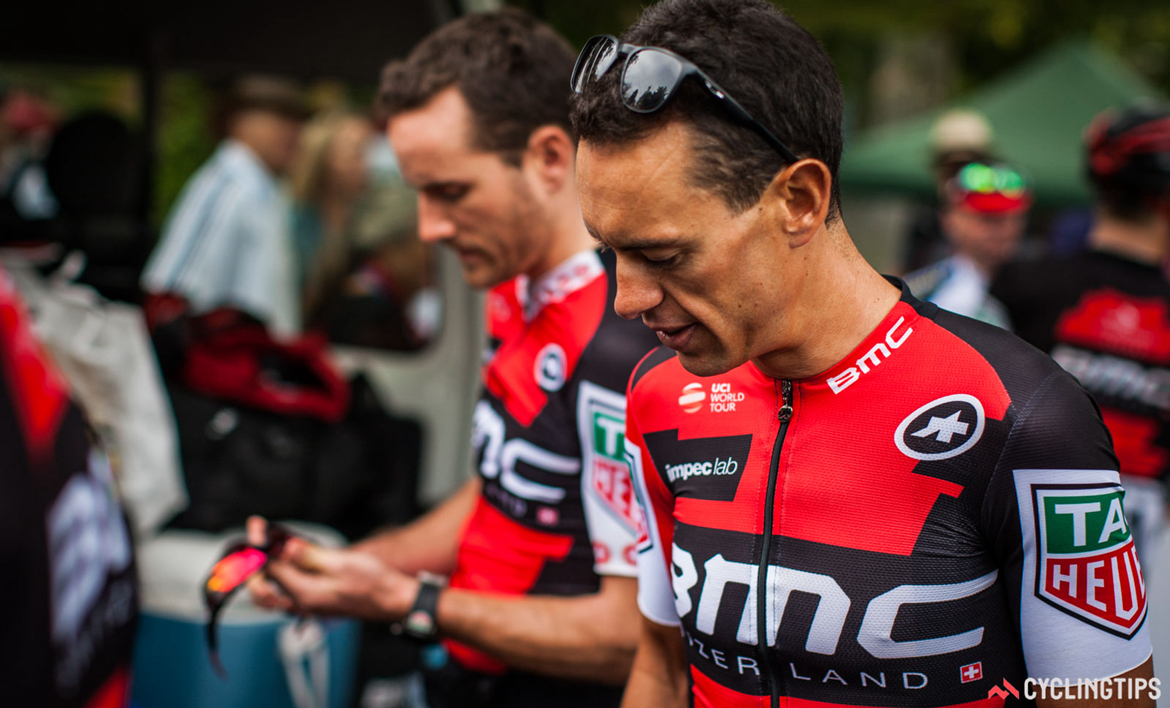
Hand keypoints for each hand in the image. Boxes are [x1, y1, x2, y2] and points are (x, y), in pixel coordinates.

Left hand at [244, 515, 420, 620]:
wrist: (391, 600)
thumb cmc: (372, 581)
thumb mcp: (340, 562)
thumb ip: (308, 556)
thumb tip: (284, 546)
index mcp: (303, 593)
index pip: (269, 568)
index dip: (260, 545)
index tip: (256, 525)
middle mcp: (300, 603)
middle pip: (262, 584)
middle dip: (254, 560)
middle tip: (257, 535)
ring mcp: (307, 604)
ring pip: (271, 591)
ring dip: (263, 570)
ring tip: (265, 547)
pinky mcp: (314, 601)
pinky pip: (286, 591)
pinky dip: (278, 576)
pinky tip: (286, 559)